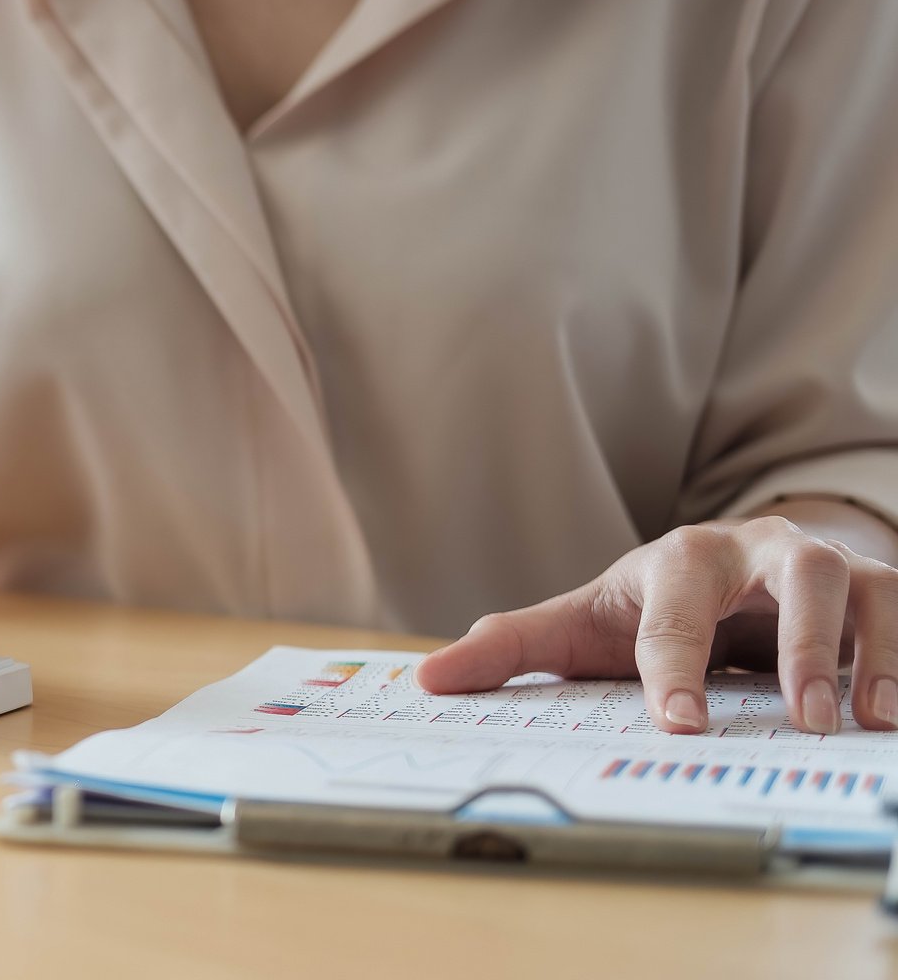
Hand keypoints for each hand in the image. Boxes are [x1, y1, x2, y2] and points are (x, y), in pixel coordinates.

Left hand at [417, 516, 897, 734]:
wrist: (733, 565)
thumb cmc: (655, 602)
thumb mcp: (584, 621)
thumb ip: (510, 647)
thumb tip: (427, 680)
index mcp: (685, 559)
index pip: (678, 609)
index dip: (674, 666)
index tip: (679, 726)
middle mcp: (766, 552)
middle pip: (802, 575)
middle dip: (805, 645)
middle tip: (802, 720)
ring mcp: (832, 565)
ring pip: (871, 588)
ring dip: (874, 653)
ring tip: (864, 720)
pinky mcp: (880, 589)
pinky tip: (892, 714)